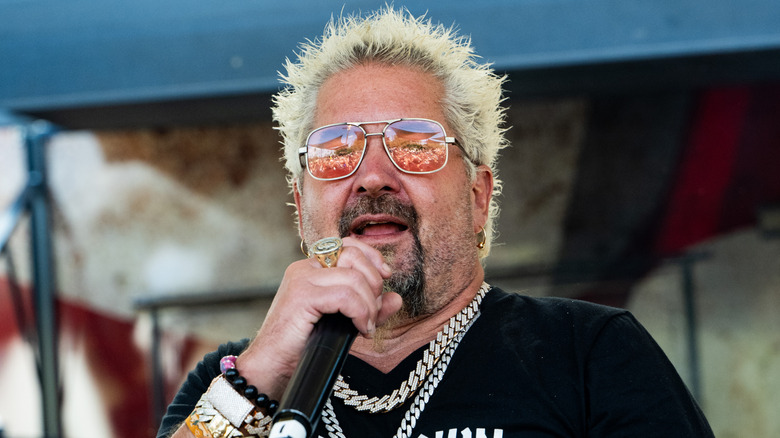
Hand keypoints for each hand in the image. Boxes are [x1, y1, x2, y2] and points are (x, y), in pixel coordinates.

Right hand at [235, 236, 402, 398]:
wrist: (272, 367)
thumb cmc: (304, 346)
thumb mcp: (344, 322)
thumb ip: (368, 308)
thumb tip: (396, 298)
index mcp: (311, 268)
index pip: (347, 245)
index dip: (371, 257)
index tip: (385, 277)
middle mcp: (305, 267)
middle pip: (353, 256)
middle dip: (373, 284)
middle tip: (371, 314)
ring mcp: (302, 279)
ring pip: (353, 278)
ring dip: (368, 305)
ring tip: (365, 327)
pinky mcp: (302, 295)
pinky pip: (346, 296)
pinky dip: (360, 313)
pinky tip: (359, 329)